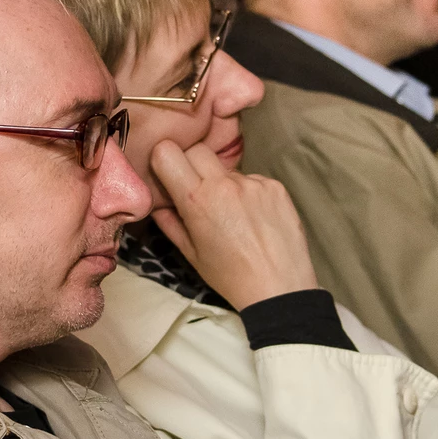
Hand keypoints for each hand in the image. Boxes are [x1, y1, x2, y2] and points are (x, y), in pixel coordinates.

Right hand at [149, 140, 317, 309]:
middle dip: (192, 165)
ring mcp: (253, 183)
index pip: (168, 152)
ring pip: (227, 169)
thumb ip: (169, 222)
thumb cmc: (231, 276)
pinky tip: (254, 218)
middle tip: (198, 192)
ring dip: (224, 184)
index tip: (169, 176)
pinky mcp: (276, 186)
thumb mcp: (191, 253)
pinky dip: (249, 193)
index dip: (165, 160)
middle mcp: (225, 184)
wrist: (279, 288)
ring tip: (234, 216)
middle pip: (197, 150)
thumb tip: (159, 203)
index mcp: (197, 200)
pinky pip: (253, 179)